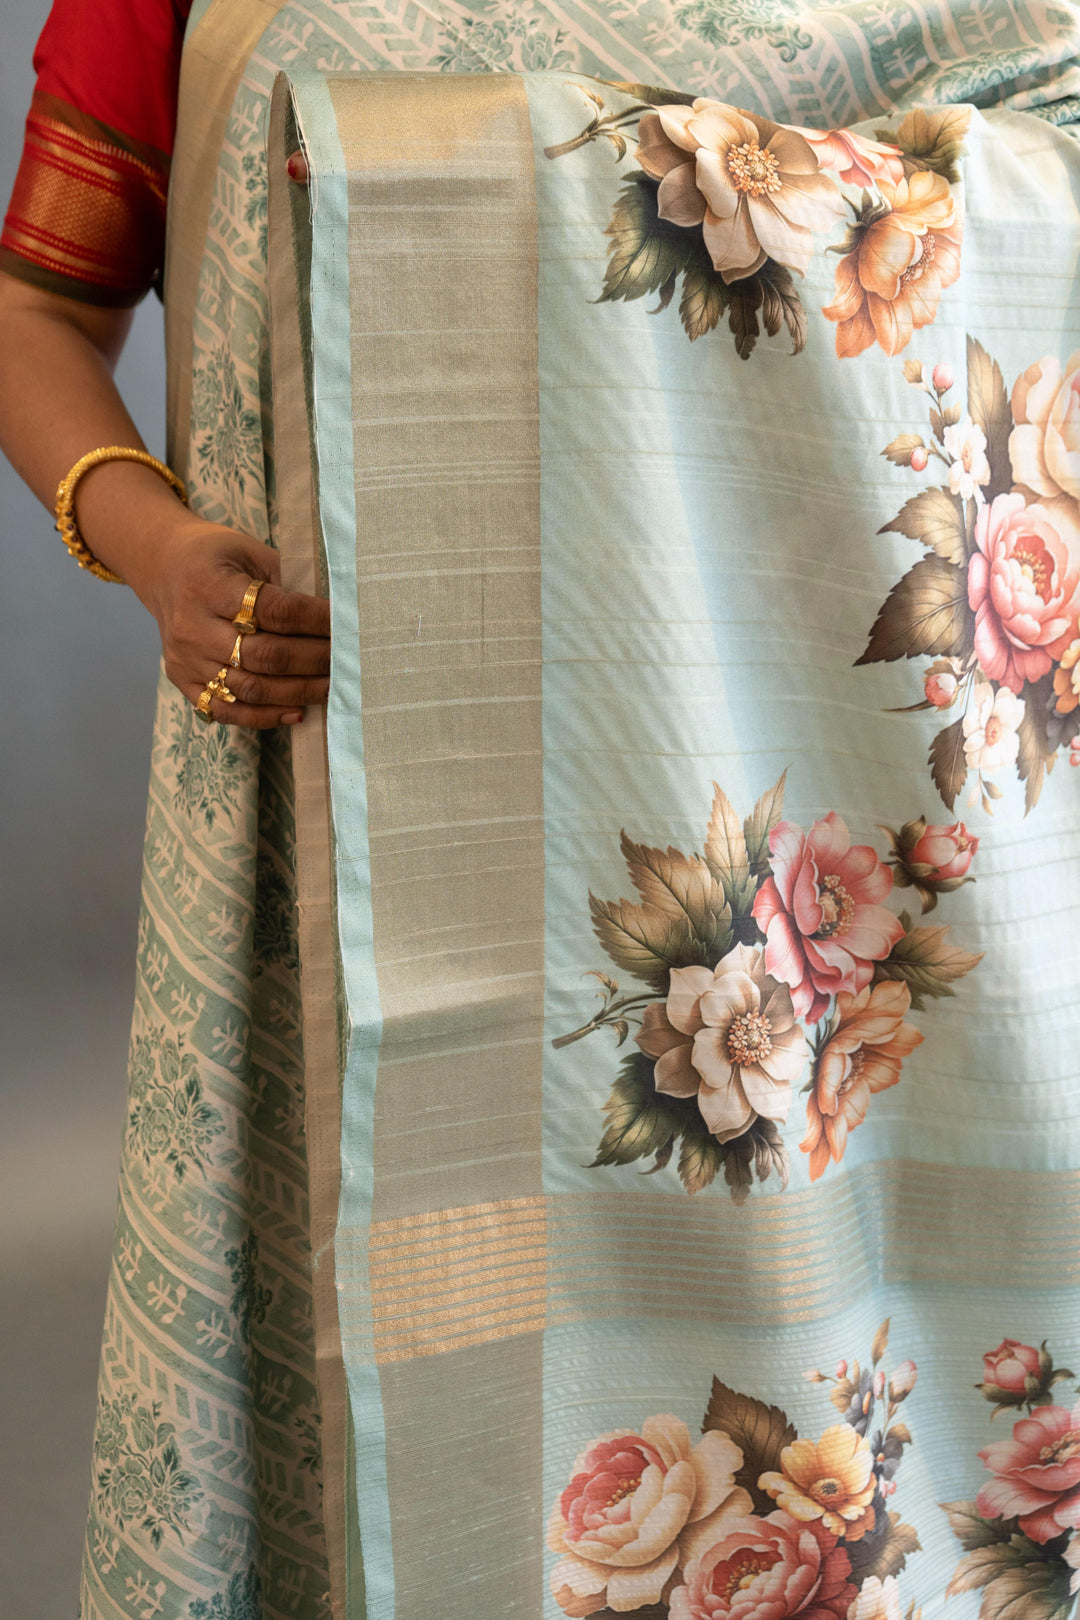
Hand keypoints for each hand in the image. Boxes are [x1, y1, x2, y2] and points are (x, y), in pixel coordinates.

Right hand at [137, 512, 329, 727]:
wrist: (162, 568)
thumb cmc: (213, 556)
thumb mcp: (247, 550)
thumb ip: (284, 579)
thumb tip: (334, 611)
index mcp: (208, 585)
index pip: (275, 611)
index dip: (317, 620)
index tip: (348, 624)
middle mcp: (192, 627)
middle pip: (265, 656)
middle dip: (315, 660)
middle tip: (349, 659)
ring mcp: (186, 659)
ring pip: (250, 688)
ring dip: (298, 692)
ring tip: (332, 687)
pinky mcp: (183, 681)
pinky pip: (227, 711)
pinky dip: (265, 717)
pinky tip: (297, 712)